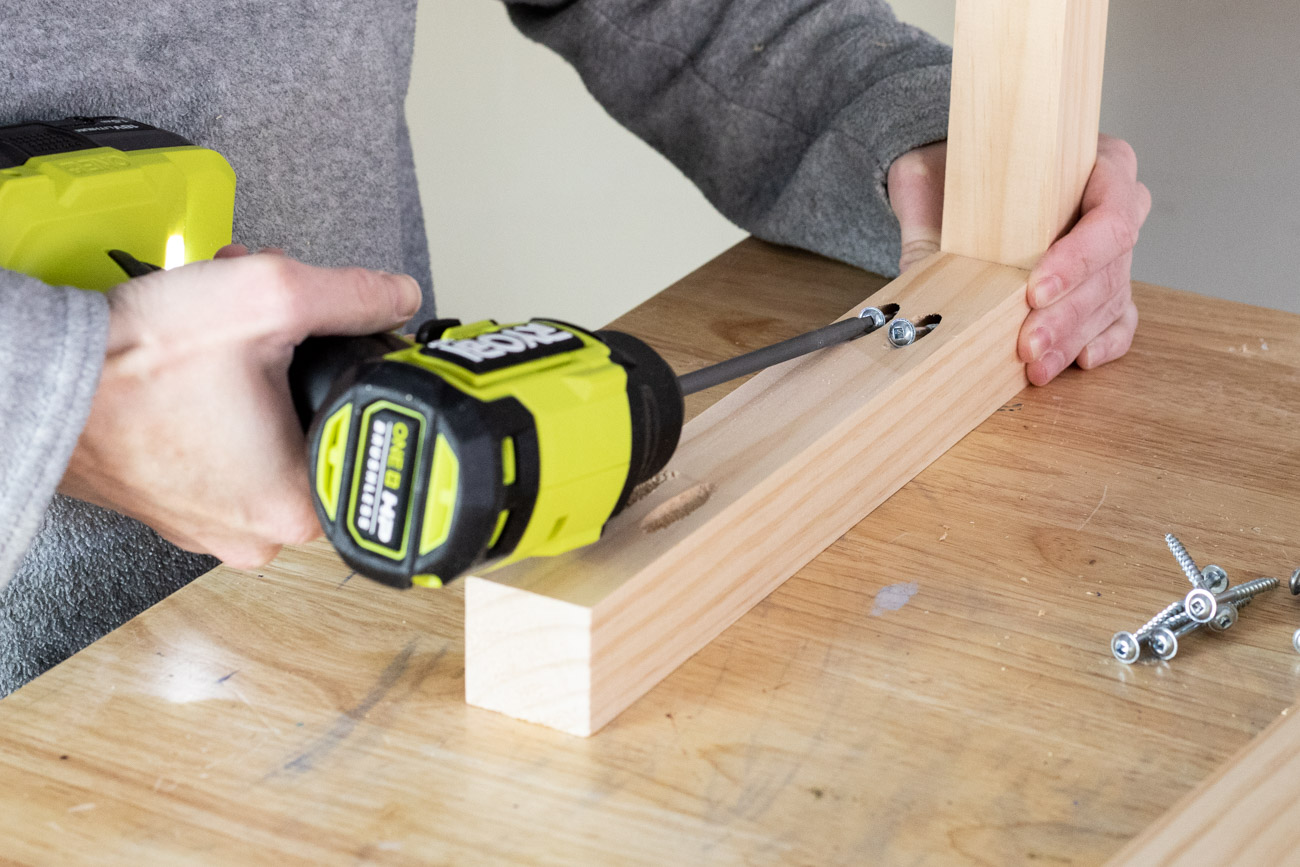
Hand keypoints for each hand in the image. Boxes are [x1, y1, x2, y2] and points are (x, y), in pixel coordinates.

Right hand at [59, 250, 420, 567]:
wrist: (39, 378)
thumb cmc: (136, 362)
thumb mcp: (271, 299)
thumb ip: (352, 297)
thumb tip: (395, 298)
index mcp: (294, 507)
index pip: (367, 435)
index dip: (352, 369)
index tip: (330, 342)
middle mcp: (255, 534)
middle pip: (315, 431)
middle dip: (299, 364)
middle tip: (271, 329)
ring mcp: (209, 526)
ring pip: (268, 436)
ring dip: (258, 376)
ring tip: (228, 336)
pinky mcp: (175, 506)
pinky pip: (225, 451)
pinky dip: (221, 403)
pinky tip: (202, 365)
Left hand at [888, 135, 1151, 384]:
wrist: (951, 180)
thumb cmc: (956, 169)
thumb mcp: (929, 178)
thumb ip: (928, 215)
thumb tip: (916, 274)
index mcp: (1097, 162)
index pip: (1110, 213)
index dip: (1077, 258)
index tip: (1035, 290)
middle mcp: (1115, 205)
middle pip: (1110, 268)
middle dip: (1067, 314)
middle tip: (1029, 344)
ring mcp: (1112, 250)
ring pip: (1110, 301)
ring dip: (1072, 337)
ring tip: (1036, 364)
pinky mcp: (1104, 287)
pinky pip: (1118, 320)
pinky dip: (1100, 343)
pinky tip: (1076, 359)